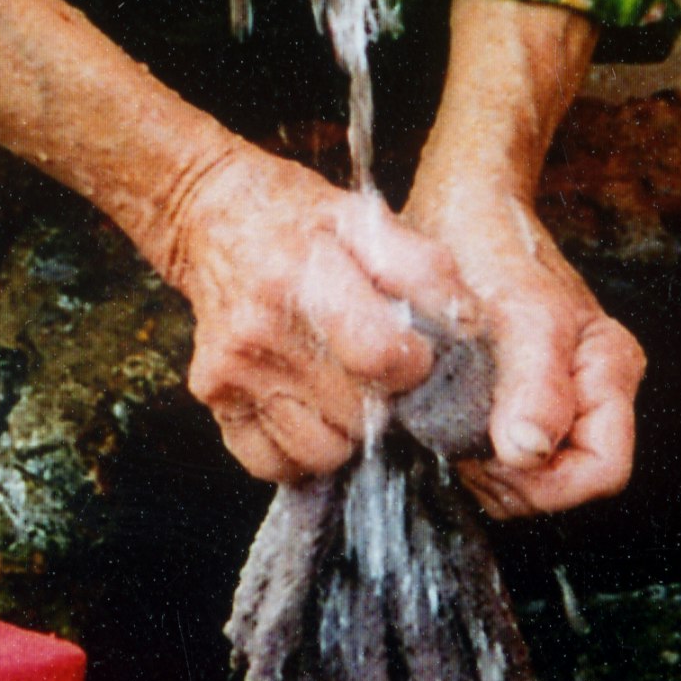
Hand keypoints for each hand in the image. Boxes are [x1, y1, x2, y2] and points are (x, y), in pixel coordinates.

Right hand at [152, 142, 468, 483]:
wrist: (212, 215)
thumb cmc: (302, 219)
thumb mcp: (365, 217)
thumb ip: (423, 268)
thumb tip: (468, 327)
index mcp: (303, 274)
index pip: (380, 357)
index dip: (412, 363)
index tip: (409, 350)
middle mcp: (259, 329)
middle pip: (358, 416)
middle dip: (384, 402)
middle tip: (376, 370)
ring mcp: (231, 370)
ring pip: (321, 452)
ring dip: (345, 431)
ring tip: (341, 386)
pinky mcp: (211, 397)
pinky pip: (273, 465)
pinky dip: (299, 449)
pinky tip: (307, 405)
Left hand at [404, 178, 642, 516]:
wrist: (458, 206)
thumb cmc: (493, 242)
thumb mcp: (518, 309)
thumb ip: (534, 383)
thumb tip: (530, 452)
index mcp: (610, 371)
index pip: (602, 471)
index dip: (546, 479)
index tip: (489, 449)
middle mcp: (591, 390)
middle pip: (563, 484)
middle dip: (509, 476)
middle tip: (456, 430)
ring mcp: (554, 396)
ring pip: (528, 479)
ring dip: (483, 464)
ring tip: (446, 415)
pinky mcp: (517, 398)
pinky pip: (500, 456)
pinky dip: (469, 448)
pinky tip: (443, 414)